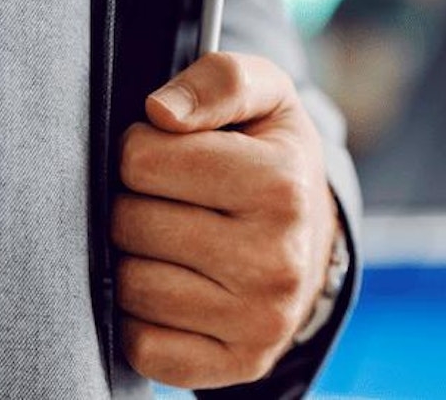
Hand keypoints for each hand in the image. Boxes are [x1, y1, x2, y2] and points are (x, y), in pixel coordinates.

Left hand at [111, 52, 342, 388]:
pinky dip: (142, 318)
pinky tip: (174, 290)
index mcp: (281, 186)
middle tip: (173, 203)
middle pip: (129, 223)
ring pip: (129, 285)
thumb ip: (219, 79)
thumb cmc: (274, 161)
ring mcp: (258, 321)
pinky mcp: (234, 365)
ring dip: (136, 260)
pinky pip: (141, 345)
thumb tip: (161, 113)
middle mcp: (276, 260)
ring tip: (174, 244)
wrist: (316, 244)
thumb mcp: (266, 99)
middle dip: (136, 205)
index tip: (175, 158)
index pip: (142, 159)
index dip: (144, 151)